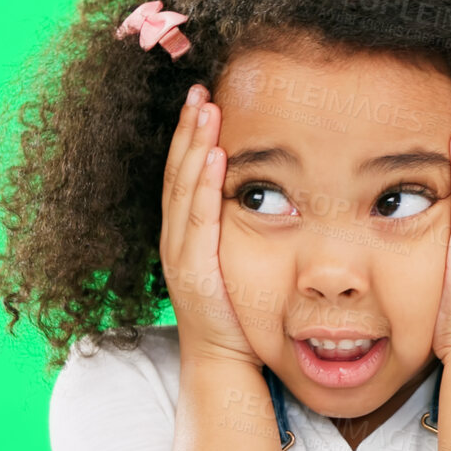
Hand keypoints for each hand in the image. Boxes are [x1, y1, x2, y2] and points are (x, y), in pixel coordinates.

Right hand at [160, 83, 260, 367]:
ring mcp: (181, 252)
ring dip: (195, 145)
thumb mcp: (238, 259)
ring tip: (207, 110)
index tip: (203, 100)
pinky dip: (204, 185)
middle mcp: (176, 236)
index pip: (184, 174)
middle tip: (202, 90)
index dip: (190, 136)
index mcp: (186, 232)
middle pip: (179, 171)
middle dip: (189, 129)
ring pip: (184, 187)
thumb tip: (275, 193)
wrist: (223, 360)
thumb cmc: (238, 311)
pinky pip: (198, 219)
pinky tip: (215, 156)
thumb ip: (243, 228)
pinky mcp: (193, 269)